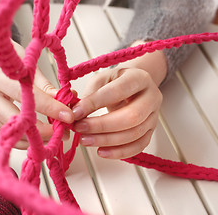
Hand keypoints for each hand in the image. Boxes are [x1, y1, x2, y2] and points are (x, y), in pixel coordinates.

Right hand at [0, 18, 73, 148]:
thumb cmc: (10, 58)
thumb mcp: (29, 64)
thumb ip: (45, 86)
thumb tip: (64, 103)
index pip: (24, 95)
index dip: (48, 108)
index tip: (67, 116)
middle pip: (12, 120)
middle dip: (40, 130)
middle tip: (61, 133)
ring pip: (9, 132)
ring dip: (33, 138)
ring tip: (53, 136)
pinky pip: (5, 135)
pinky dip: (23, 139)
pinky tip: (38, 136)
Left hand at [73, 41, 166, 158]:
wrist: (133, 87)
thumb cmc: (115, 82)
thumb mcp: (101, 80)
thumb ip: (90, 94)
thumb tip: (75, 112)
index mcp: (138, 78)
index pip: (118, 91)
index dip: (95, 103)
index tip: (75, 112)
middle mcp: (151, 97)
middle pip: (132, 116)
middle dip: (102, 125)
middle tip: (80, 128)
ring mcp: (154, 116)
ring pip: (134, 133)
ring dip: (107, 140)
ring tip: (85, 140)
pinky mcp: (151, 131)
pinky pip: (138, 146)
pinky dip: (119, 152)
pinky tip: (101, 151)